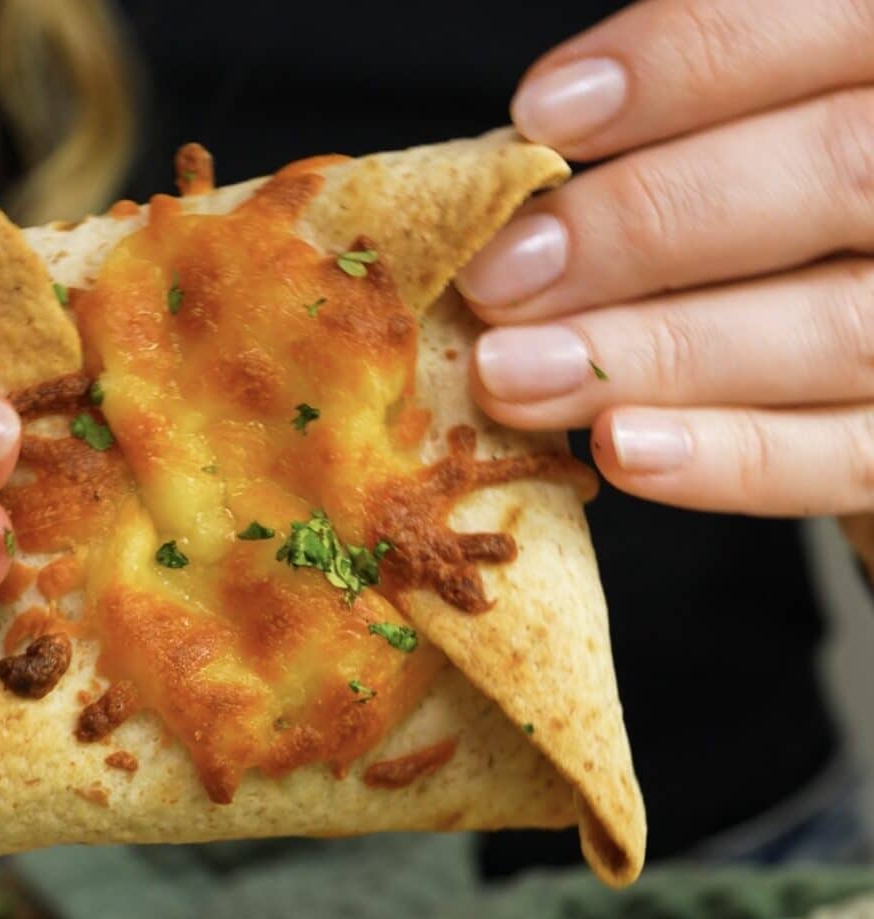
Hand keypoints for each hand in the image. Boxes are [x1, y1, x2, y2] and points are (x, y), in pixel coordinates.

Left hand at [460, 0, 873, 517]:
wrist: (860, 354)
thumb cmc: (780, 233)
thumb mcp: (748, 149)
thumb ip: (677, 140)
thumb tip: (518, 169)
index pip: (824, 28)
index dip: (684, 67)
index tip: (541, 119)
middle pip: (832, 176)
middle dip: (639, 229)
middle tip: (498, 280)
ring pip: (829, 327)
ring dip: (645, 355)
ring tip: (511, 374)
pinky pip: (841, 455)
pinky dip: (725, 458)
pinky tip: (618, 448)